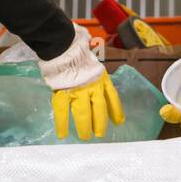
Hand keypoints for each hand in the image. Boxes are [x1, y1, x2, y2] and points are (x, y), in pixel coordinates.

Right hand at [38, 25, 125, 139]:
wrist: (63, 44)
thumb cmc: (77, 48)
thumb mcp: (93, 59)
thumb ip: (95, 71)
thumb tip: (98, 71)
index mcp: (101, 78)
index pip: (111, 97)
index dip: (115, 110)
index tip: (119, 122)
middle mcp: (92, 86)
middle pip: (99, 109)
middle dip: (100, 123)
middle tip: (100, 135)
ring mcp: (78, 90)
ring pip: (83, 113)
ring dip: (84, 127)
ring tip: (85, 137)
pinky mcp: (63, 92)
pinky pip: (62, 111)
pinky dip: (61, 123)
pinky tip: (61, 134)